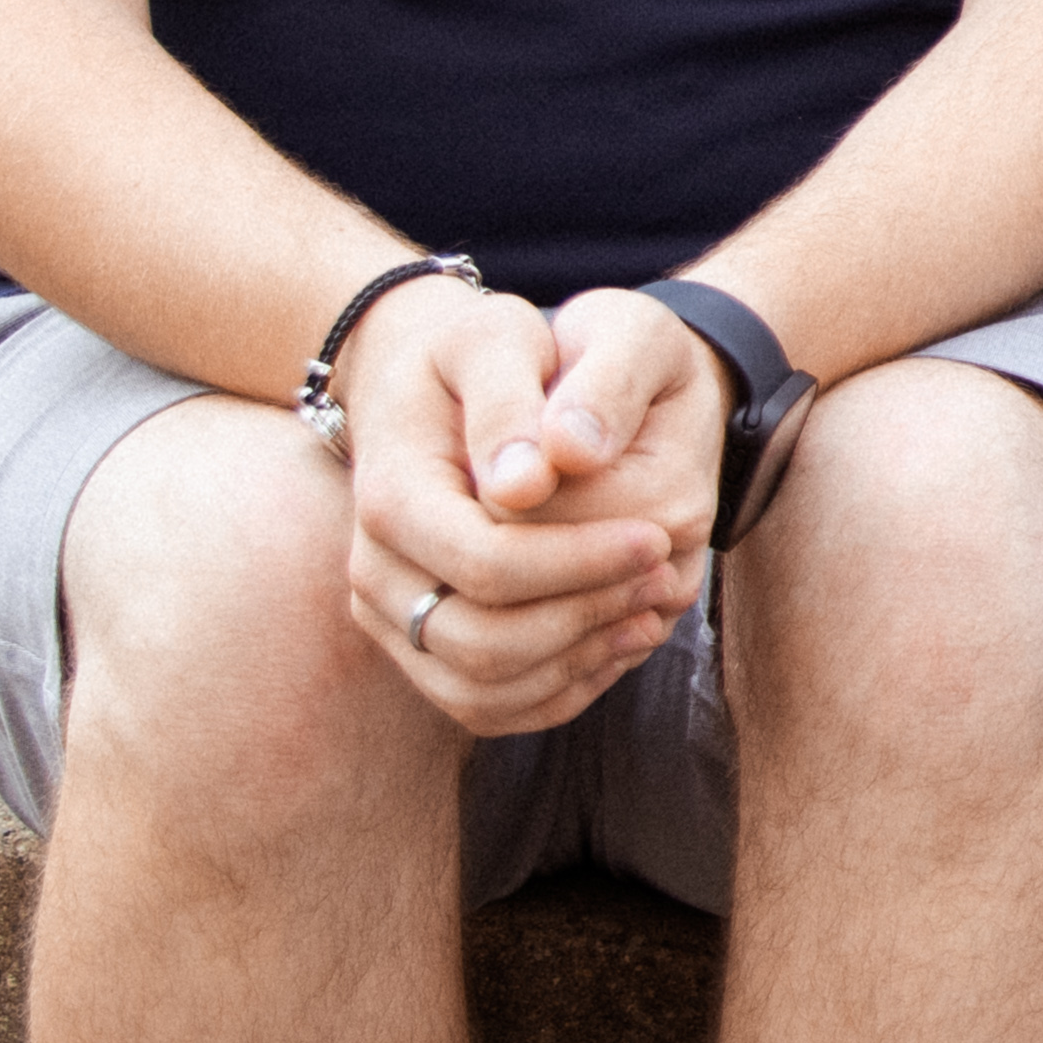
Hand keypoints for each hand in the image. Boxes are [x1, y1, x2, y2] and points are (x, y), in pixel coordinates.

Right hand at [337, 274, 694, 737]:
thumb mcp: (499, 336)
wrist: (433, 385)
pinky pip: (489, 706)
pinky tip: (622, 635)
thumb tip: (534, 476)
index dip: (582, 562)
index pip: (488, 564)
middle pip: (484, 642)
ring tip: (653, 606)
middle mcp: (376, 571)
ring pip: (484, 690)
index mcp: (392, 497)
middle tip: (666, 572)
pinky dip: (562, 688)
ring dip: (581, 660)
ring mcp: (393, 619)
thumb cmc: (479, 352)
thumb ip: (516, 397)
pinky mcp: (422, 649)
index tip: (660, 535)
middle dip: (587, 615)